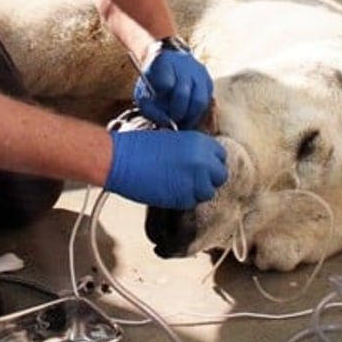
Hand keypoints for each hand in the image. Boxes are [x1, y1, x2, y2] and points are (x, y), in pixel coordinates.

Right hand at [105, 130, 227, 208]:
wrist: (120, 160)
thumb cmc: (139, 147)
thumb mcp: (172, 138)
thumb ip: (192, 150)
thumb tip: (201, 161)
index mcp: (200, 142)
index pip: (221, 156)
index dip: (211, 162)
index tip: (202, 166)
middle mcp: (203, 161)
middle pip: (220, 176)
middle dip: (208, 178)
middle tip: (191, 178)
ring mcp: (194, 181)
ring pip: (207, 192)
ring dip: (196, 191)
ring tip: (178, 184)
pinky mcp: (183, 198)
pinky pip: (191, 202)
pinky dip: (183, 199)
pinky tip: (169, 190)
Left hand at [134, 47, 212, 129]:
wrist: (167, 64)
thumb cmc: (152, 83)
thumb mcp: (143, 93)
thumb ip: (151, 111)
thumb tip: (169, 124)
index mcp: (164, 62)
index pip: (165, 84)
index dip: (161, 98)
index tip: (156, 100)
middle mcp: (185, 64)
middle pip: (183, 95)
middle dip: (177, 112)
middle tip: (172, 119)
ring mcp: (199, 72)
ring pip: (200, 102)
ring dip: (190, 116)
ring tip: (181, 120)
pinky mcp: (208, 82)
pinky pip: (206, 103)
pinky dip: (197, 113)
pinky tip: (187, 113)